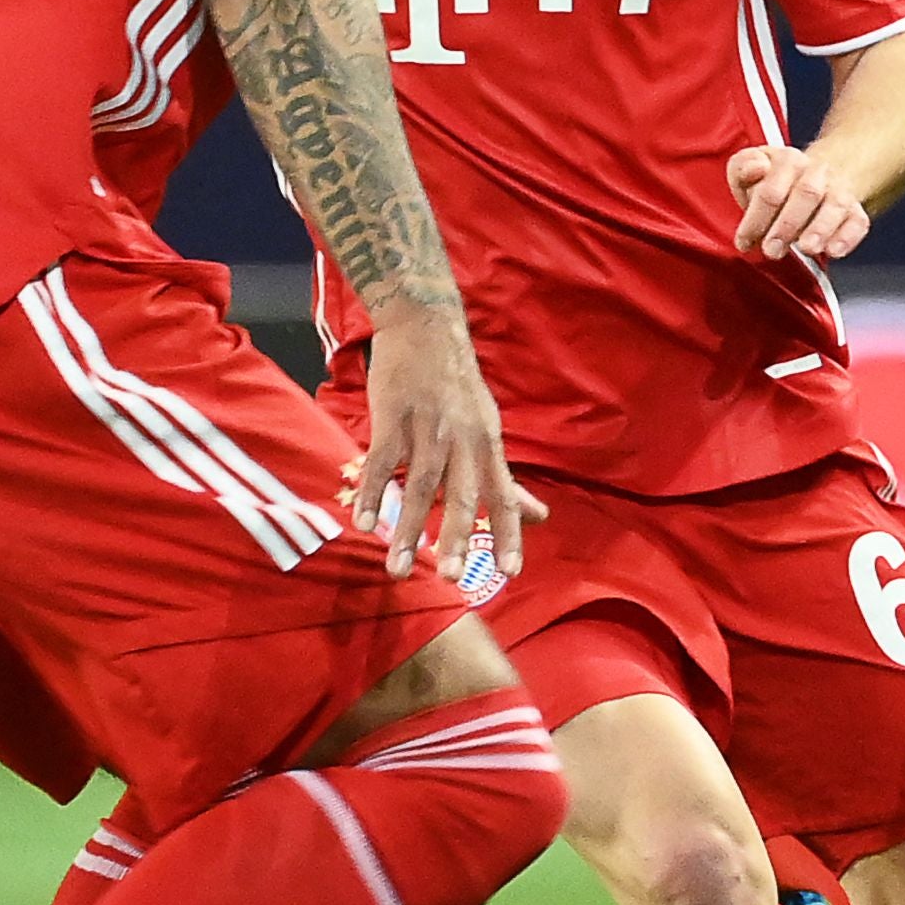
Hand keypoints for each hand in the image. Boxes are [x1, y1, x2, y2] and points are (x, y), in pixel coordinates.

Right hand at [354, 301, 543, 581]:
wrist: (425, 327)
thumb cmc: (459, 388)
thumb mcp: (489, 430)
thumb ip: (507, 479)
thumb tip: (540, 516)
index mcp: (487, 445)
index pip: (504, 495)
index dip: (510, 533)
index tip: (512, 572)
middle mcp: (462, 440)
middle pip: (462, 496)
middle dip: (458, 539)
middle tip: (452, 578)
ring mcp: (427, 429)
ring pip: (419, 487)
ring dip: (408, 530)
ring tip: (399, 568)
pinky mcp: (393, 418)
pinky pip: (381, 462)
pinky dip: (373, 493)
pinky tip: (364, 524)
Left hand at [725, 143, 870, 260]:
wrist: (817, 178)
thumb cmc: (776, 182)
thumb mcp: (749, 170)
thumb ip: (743, 168)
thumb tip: (756, 169)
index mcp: (787, 161)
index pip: (772, 188)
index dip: (756, 218)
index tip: (745, 241)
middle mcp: (816, 173)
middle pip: (807, 193)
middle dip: (787, 224)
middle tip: (772, 250)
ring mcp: (838, 192)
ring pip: (835, 205)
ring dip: (820, 229)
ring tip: (806, 248)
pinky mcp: (854, 212)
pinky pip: (857, 222)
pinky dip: (847, 237)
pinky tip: (834, 251)